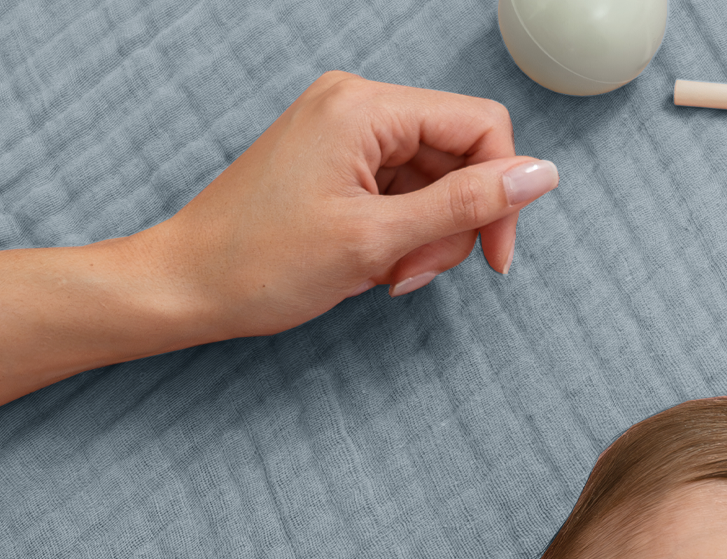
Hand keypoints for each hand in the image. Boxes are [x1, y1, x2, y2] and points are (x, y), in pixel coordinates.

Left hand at [133, 71, 560, 340]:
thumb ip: (464, 206)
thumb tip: (540, 176)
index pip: (480, 127)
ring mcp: (342, 133)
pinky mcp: (333, 164)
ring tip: (381, 276)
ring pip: (430, 182)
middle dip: (451, 226)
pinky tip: (369, 269)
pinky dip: (397, 237)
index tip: (493, 262)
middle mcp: (356, 104)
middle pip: (457, 155)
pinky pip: (397, 194)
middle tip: (410, 276)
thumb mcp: (376, 242)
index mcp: (365, 105)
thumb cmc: (261, 264)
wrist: (186, 284)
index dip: (501, 195)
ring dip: (424, 239)